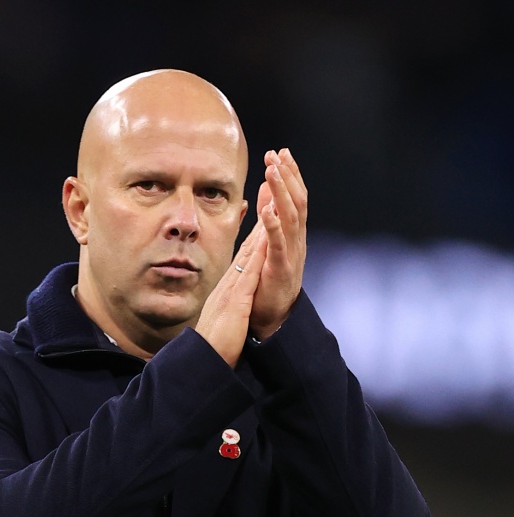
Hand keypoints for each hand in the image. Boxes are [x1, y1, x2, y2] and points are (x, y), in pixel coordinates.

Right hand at [194, 214, 268, 367]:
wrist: (204, 362)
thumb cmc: (213, 348)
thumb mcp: (221, 324)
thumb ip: (226, 313)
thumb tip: (227, 310)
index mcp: (226, 293)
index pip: (242, 263)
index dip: (252, 242)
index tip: (261, 224)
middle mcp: (227, 287)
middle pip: (245, 252)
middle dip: (257, 227)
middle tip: (267, 203)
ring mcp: (230, 292)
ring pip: (247, 256)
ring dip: (259, 231)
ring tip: (270, 207)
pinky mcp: (236, 301)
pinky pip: (249, 273)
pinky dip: (258, 254)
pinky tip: (266, 238)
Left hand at [249, 149, 306, 338]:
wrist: (274, 318)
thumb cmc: (269, 281)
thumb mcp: (269, 244)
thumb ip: (268, 218)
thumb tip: (265, 192)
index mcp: (294, 235)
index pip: (296, 198)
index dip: (290, 174)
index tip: (281, 152)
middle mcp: (297, 241)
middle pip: (297, 201)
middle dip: (287, 176)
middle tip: (276, 154)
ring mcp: (291, 254)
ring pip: (290, 217)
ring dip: (280, 191)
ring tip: (271, 170)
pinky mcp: (280, 268)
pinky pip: (278, 243)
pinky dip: (273, 224)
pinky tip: (267, 208)